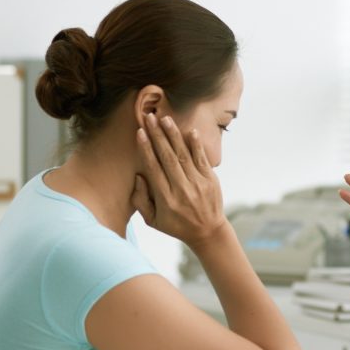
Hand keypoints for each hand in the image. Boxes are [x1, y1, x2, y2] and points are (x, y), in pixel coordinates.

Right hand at [131, 113, 226, 248]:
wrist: (208, 232)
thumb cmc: (176, 225)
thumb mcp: (152, 221)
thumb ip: (141, 200)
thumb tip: (138, 176)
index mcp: (165, 199)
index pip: (153, 168)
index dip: (146, 149)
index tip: (140, 132)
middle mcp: (182, 189)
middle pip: (167, 157)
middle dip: (158, 135)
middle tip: (149, 117)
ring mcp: (198, 184)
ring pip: (183, 155)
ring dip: (174, 135)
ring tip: (165, 118)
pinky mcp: (211, 180)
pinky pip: (202, 159)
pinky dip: (196, 145)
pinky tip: (190, 130)